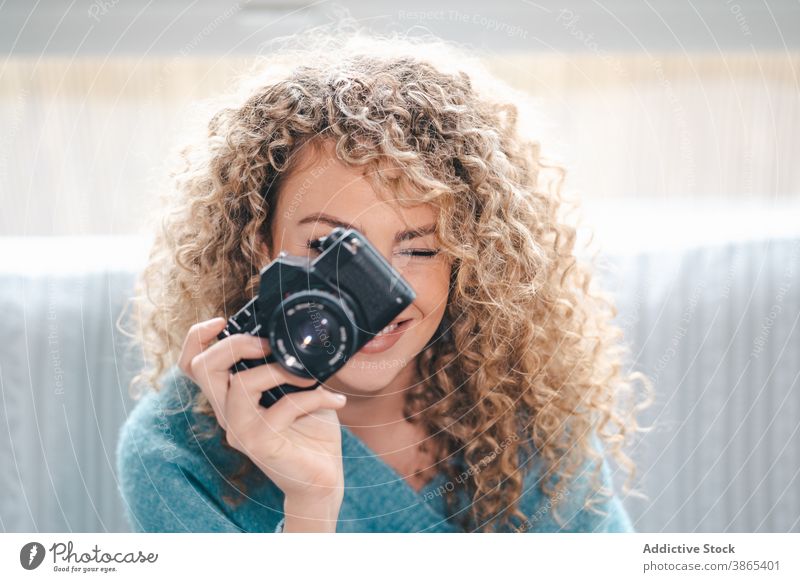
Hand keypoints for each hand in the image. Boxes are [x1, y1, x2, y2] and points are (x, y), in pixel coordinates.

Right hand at [178, 317, 346, 530]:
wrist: (321, 480)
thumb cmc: (310, 430)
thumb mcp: (297, 388)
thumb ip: (287, 364)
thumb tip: (299, 332)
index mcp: (230, 398)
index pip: (192, 366)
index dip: (196, 338)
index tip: (221, 321)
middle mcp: (228, 414)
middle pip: (203, 368)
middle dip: (236, 343)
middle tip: (271, 344)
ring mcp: (241, 432)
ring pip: (240, 385)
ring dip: (279, 370)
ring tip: (309, 375)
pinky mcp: (261, 445)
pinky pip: (283, 408)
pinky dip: (314, 397)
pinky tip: (335, 400)